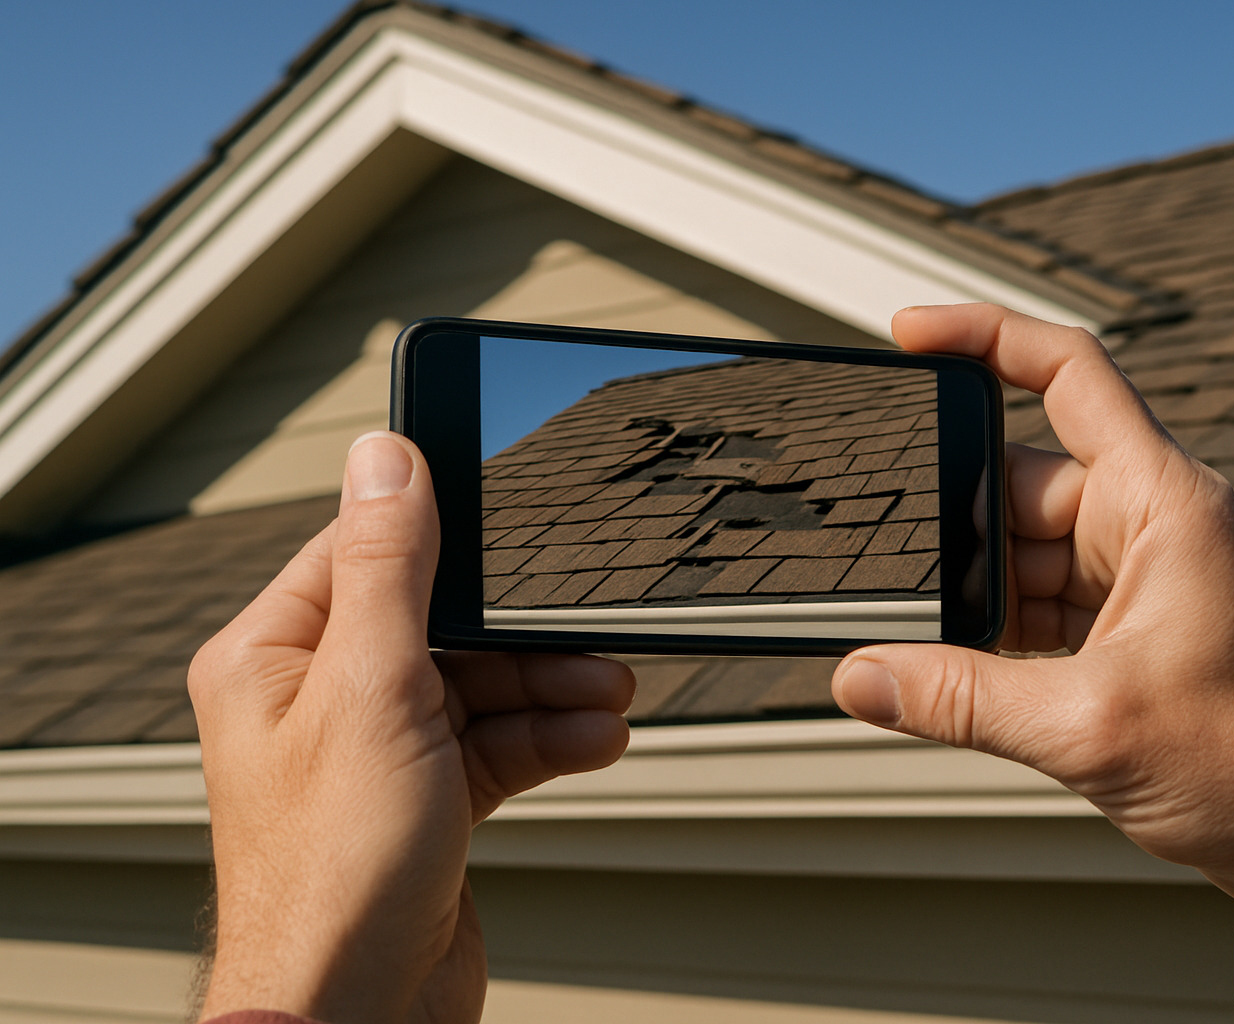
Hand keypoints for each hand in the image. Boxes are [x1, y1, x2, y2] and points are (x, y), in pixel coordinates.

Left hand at [191, 432, 633, 1023]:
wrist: (357, 1014)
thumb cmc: (334, 873)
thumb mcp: (372, 689)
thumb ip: (387, 569)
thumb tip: (385, 457)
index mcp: (273, 658)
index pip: (362, 552)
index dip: (441, 531)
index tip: (511, 510)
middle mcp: (318, 700)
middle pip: (440, 624)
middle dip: (522, 635)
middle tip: (588, 635)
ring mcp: (374, 753)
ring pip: (478, 688)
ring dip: (549, 690)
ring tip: (609, 698)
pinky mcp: (424, 801)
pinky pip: (495, 746)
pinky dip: (546, 740)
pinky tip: (594, 739)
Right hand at [833, 304, 1233, 925]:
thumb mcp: (1085, 723)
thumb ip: (959, 698)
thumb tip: (860, 676)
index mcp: (1162, 502)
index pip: (1068, 374)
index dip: (984, 338)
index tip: (909, 336)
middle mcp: (1148, 523)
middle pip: (1018, 477)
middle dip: (954, 519)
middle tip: (900, 560)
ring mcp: (1134, 573)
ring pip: (1019, 548)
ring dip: (974, 589)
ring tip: (932, 635)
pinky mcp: (1119, 625)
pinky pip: (1032, 599)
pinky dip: (992, 626)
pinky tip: (955, 662)